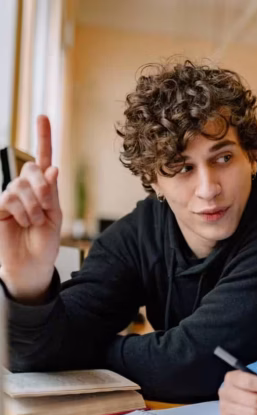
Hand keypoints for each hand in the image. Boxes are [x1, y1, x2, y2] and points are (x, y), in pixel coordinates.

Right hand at [0, 115, 61, 301]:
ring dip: (33, 207)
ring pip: (22, 186)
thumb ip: (51, 192)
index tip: (43, 117)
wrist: (32, 263)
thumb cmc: (45, 241)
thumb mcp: (54, 215)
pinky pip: (10, 198)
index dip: (43, 138)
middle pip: (32, 169)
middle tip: (45, 211)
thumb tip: (52, 167)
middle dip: (43, 189)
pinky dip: (21, 211)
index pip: (43, 158)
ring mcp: (11, 195)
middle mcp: (26, 187)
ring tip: (33, 223)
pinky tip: (22, 223)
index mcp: (44, 188)